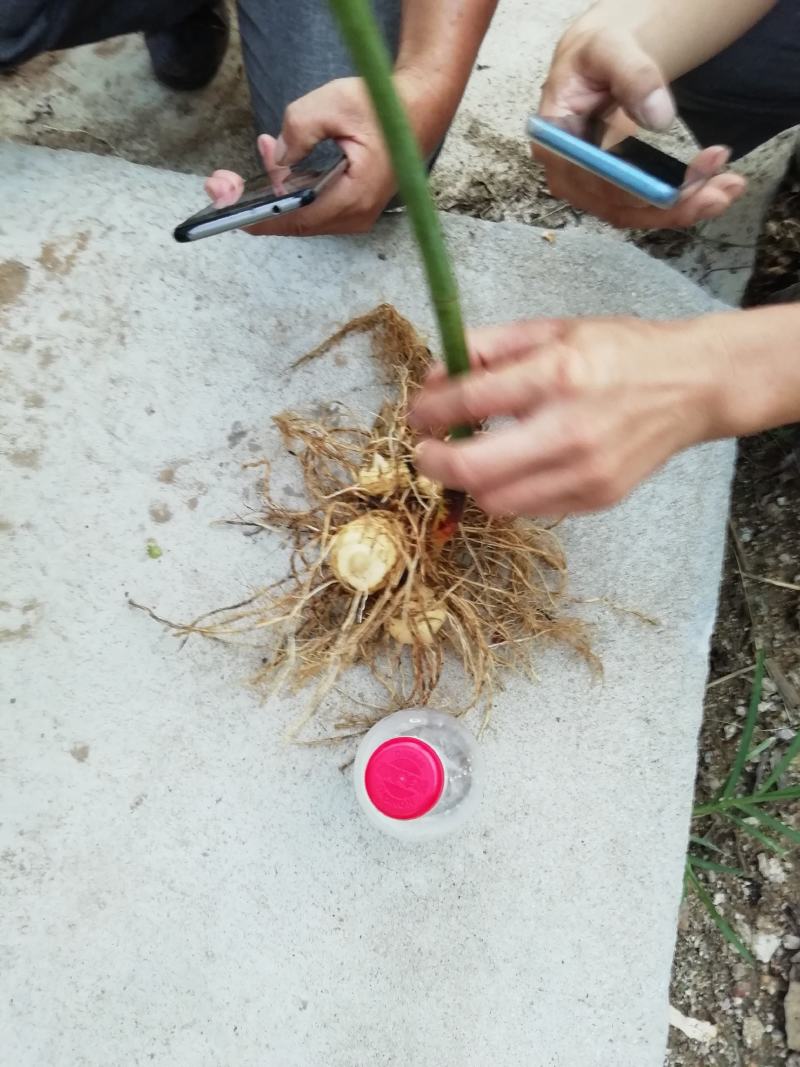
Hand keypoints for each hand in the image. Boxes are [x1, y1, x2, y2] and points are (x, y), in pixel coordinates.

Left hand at [205, 73, 446, 236]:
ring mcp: (356, 214)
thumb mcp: (334, 104)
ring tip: (262, 151)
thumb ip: (298, 129)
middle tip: (222, 181)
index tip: (226, 211)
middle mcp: (355, 215)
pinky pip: (315, 205)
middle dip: (256, 201)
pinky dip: (293, 187)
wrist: (420, 109)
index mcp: (353, 196)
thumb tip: (276, 157)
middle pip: (295, 221)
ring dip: (275, 189)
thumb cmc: (384, 106)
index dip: (258, 218)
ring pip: (303, 214)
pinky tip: (280, 160)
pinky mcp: (353, 206)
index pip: (296, 219)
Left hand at [409, 316, 727, 516]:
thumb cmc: (619, 351)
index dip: (428, 412)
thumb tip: (434, 375)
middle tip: (423, 450)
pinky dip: (507, 491)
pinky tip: (512, 466)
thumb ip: (487, 347)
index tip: (418, 414)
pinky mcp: (596, 497)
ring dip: (469, 481)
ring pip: (494, 500)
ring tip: (470, 456)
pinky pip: (527, 509)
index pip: (469, 402)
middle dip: (431, 462)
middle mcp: (569, 429)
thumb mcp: (552, 329)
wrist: (693, 386)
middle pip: (472, 468)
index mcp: (557, 374)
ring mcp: (585, 472)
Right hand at [537, 26, 745, 228]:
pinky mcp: (614, 193)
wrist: (598, 62)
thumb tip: (660, 118)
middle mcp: (570, 177)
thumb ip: (634, 76)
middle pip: (620, 205)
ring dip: (686, 207)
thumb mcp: (609, 48)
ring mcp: (592, 190)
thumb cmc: (595, 54)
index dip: (636, 188)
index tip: (678, 185)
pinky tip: (717, 187)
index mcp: (556, 144)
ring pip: (638, 213)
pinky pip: (647, 207)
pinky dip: (683, 203)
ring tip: (730, 187)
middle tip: (720, 188)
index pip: (595, 180)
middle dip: (674, 202)